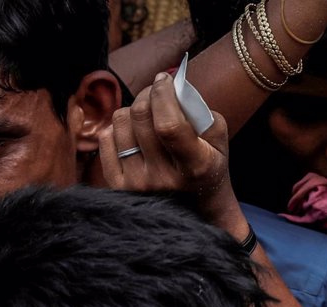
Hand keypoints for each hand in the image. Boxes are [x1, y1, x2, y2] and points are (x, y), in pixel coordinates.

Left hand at [99, 72, 234, 223]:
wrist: (197, 208)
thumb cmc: (208, 167)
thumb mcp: (219, 144)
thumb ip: (203, 114)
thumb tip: (173, 88)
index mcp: (194, 167)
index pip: (168, 125)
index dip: (162, 94)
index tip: (164, 79)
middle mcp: (163, 179)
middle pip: (141, 116)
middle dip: (148, 92)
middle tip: (157, 91)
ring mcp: (138, 184)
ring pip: (121, 122)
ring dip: (134, 109)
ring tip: (148, 115)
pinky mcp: (119, 186)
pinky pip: (106, 137)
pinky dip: (119, 127)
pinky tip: (134, 132)